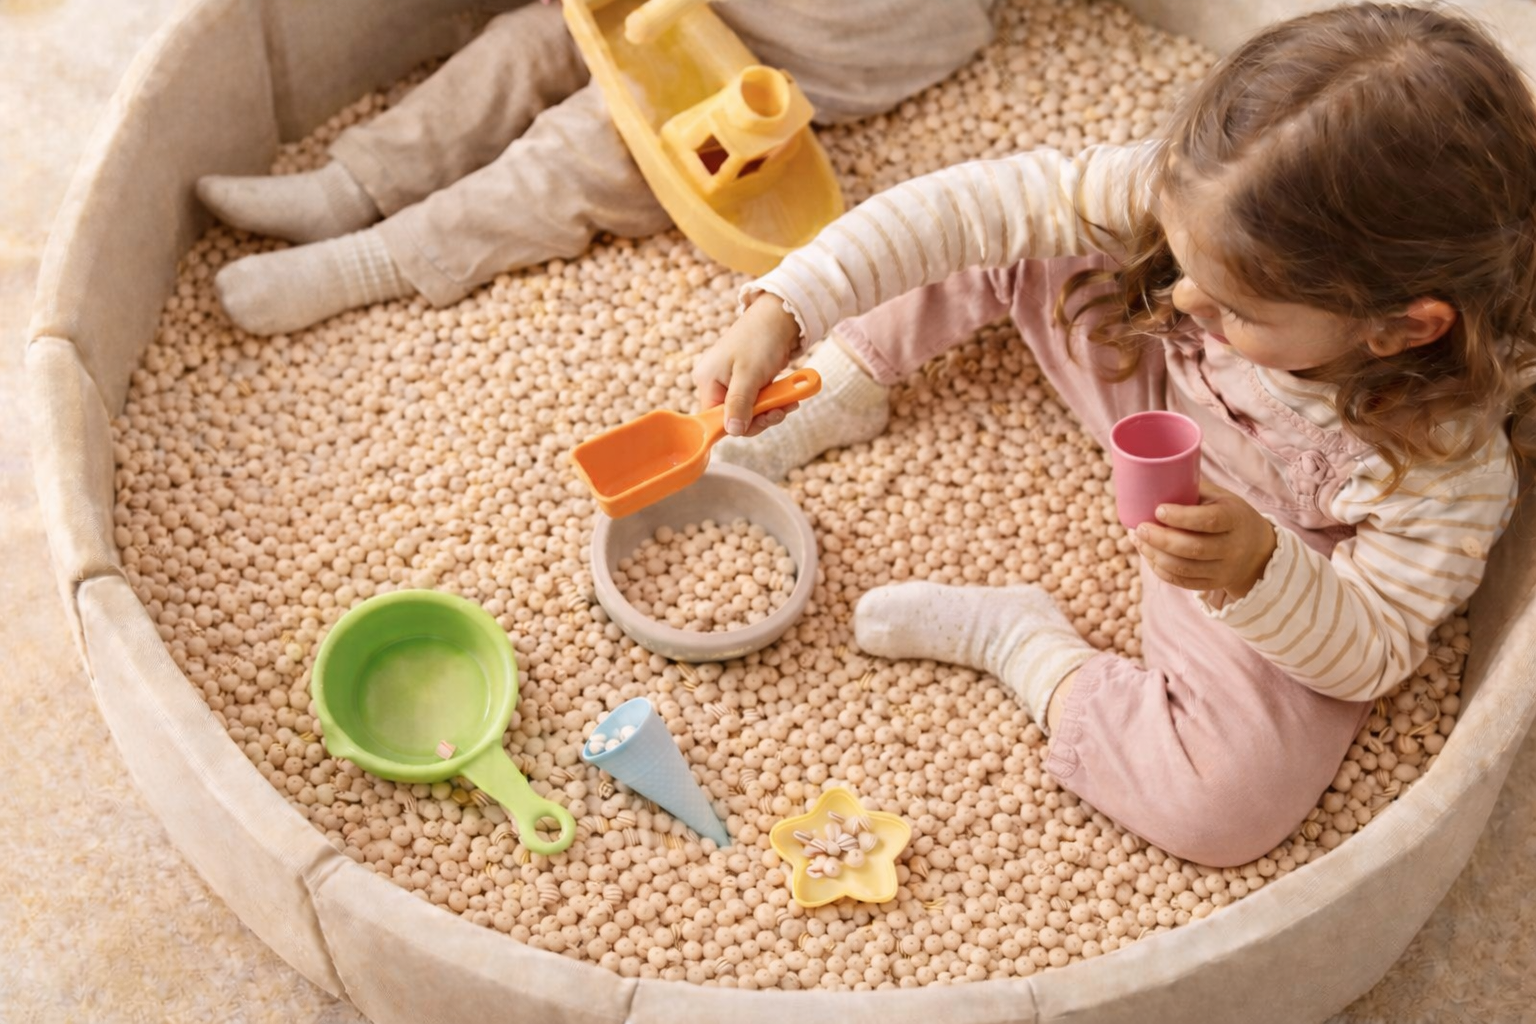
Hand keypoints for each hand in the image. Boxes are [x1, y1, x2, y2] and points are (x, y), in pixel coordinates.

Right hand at [692, 293, 802, 435]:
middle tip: (781, 410)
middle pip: (734, 417)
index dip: (738, 426)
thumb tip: (733, 431)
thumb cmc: (760, 339)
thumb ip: (739, 405)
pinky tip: (788, 396)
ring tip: (789, 401)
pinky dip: (773, 400)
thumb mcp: (749, 375)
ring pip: (749, 410)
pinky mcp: (746, 379)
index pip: (714, 419)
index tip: (762, 421)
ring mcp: (731, 381)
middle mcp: (715, 382)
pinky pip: (757, 400)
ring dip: (771, 409)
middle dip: (760, 417)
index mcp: (707, 381)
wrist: (779, 316)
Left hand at [1132, 480, 1276, 598]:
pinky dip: (1160, 570)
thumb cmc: (1229, 514)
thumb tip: (1153, 479)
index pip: (1210, 520)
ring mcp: (1224, 570)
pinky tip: (1148, 555)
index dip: (1182, 517)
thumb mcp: (1220, 497)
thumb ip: (1191, 489)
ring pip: (1184, 568)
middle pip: (1194, 548)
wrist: (1257, 550)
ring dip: (1155, 555)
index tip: (1158, 510)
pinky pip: (1182, 582)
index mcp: (1235, 519)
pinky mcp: (1214, 584)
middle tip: (1140, 528)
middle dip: (1161, 539)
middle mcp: (1233, 548)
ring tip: (1138, 540)